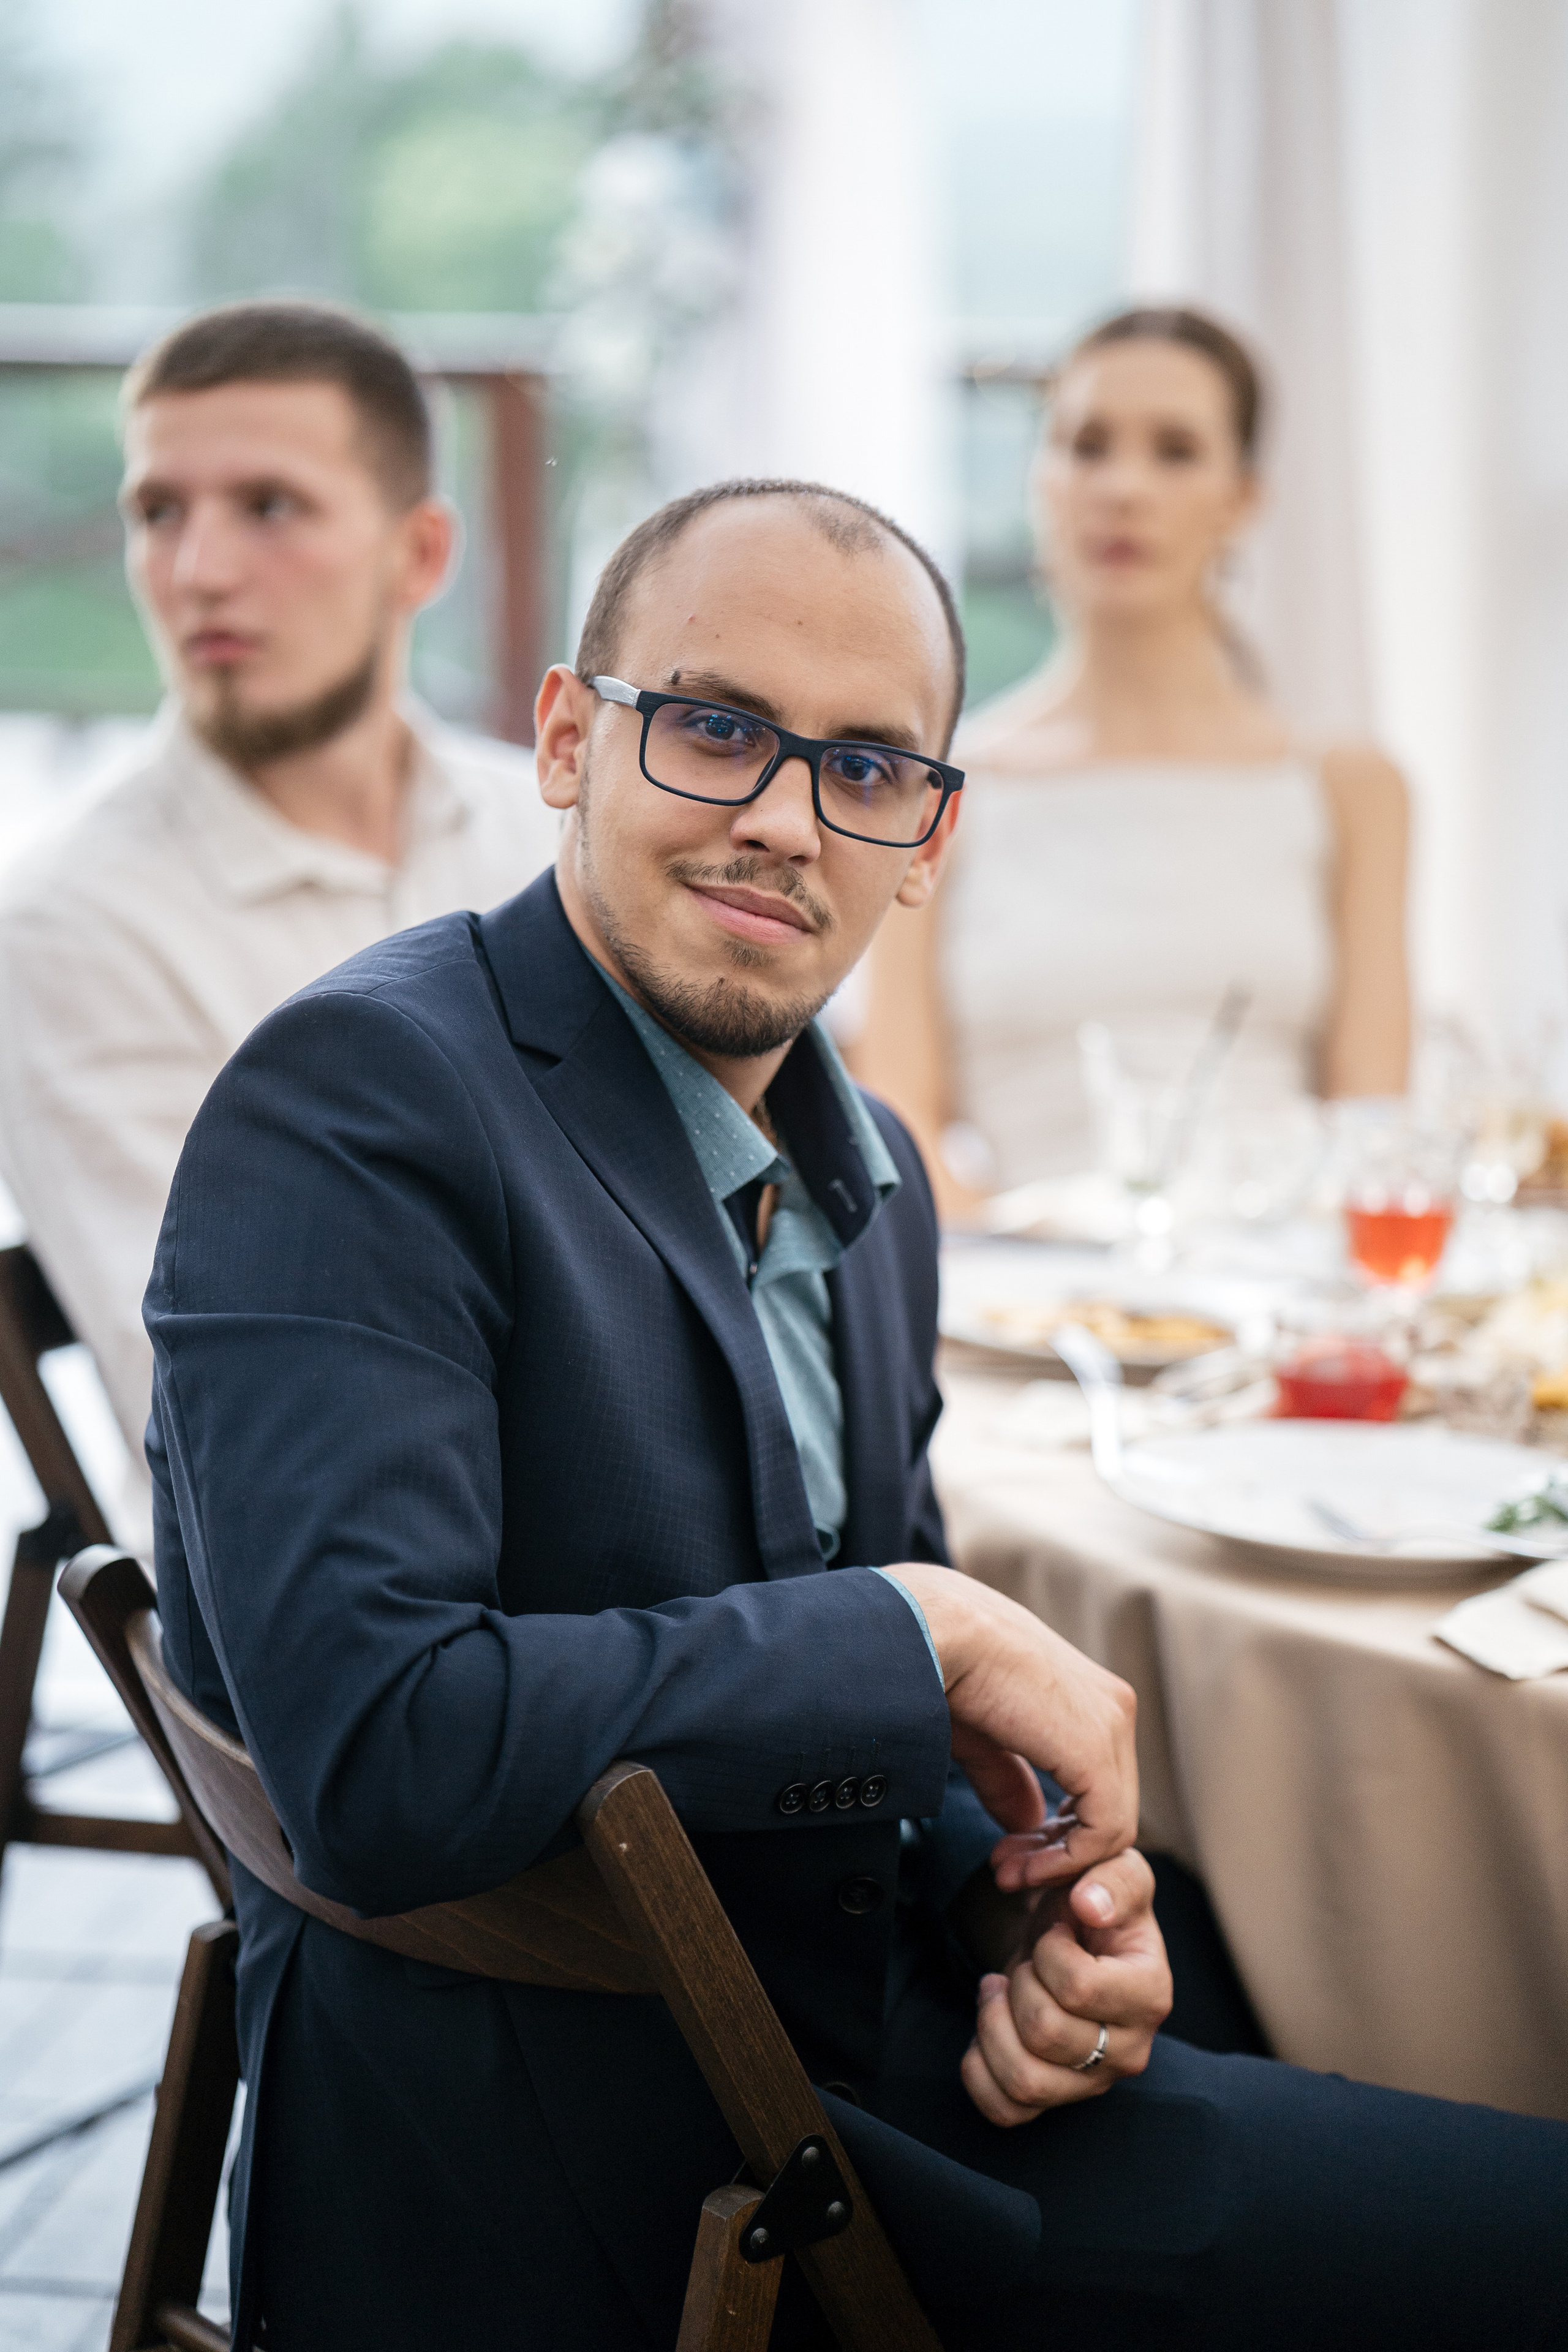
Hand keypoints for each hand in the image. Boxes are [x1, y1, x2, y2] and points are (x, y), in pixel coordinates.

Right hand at [888, 1563, 1137, 1879]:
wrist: (931, 1632)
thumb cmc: (943, 1666)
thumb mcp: (980, 1735)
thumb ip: (1008, 1777)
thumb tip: (1025, 1822)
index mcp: (1087, 1695)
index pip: (1096, 1783)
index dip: (1056, 1830)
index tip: (1005, 1854)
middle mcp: (1112, 1705)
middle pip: (1108, 1806)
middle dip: (1056, 1850)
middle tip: (1005, 1871)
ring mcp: (1112, 1724)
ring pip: (1111, 1824)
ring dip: (1058, 1863)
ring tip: (1008, 1874)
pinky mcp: (1097, 1750)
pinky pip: (1105, 1831)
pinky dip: (1065, 1862)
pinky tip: (1022, 1868)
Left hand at [961, 1849, 1170, 2125]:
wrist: (1073, 1935)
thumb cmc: (1095, 1904)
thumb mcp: (1115, 1871)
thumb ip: (1113, 1878)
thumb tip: (1091, 1904)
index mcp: (1151, 1994)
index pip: (1079, 1989)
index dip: (1048, 1954)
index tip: (1054, 1935)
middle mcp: (1130, 2050)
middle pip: (1045, 2033)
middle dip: (1019, 1984)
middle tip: (1025, 1963)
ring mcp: (1092, 2083)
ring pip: (1023, 2080)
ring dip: (993, 2024)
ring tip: (998, 1990)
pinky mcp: (1056, 2101)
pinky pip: (1005, 2110)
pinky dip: (979, 2068)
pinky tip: (989, 2027)